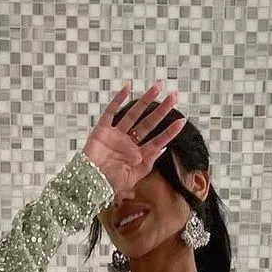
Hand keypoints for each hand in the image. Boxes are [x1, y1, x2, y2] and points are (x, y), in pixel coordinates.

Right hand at [82, 81, 186, 197]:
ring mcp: (116, 135)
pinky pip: (111, 112)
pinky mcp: (102, 130)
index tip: (182, 121)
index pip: (157, 140)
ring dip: (146, 100)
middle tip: (174, 96)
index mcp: (137, 156)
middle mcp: (128, 143)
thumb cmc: (110, 184)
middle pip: (148, 123)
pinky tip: (128, 88)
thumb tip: (162, 148)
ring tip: (158, 87)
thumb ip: (148, 162)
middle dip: (162, 110)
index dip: (169, 132)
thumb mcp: (134, 176)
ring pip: (133, 114)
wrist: (89, 183)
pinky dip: (118, 99)